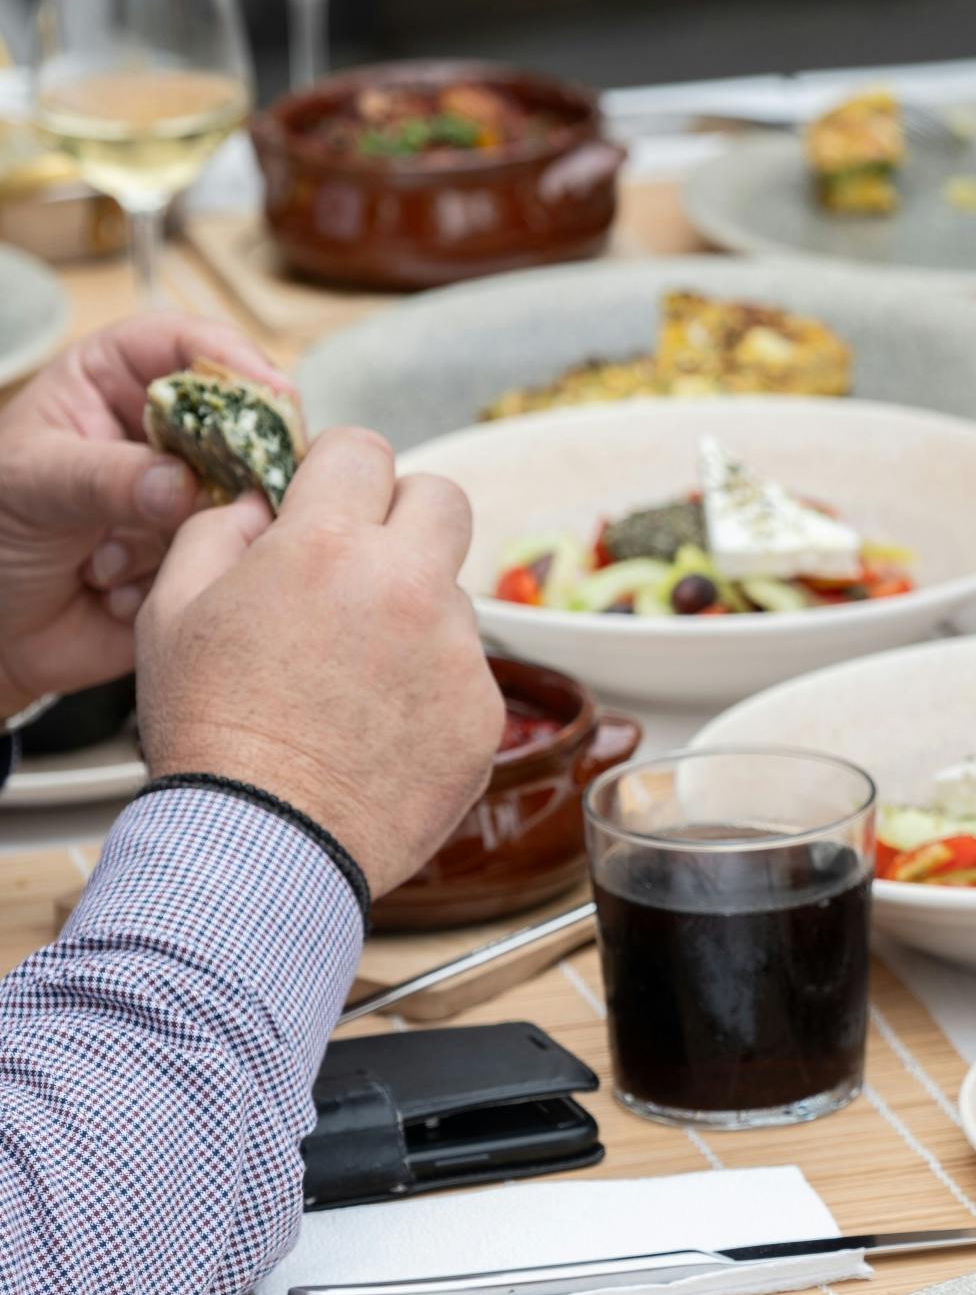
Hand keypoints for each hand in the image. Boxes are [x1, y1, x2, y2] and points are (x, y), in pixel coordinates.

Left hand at [0, 315, 294, 718]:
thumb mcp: (30, 486)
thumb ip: (106, 478)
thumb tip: (183, 484)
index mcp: (110, 382)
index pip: (181, 344)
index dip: (232, 361)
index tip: (273, 395)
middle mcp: (159, 433)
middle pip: (236, 419)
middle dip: (235, 459)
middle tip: (228, 492)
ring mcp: (189, 494)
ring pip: (240, 496)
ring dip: (182, 537)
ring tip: (104, 563)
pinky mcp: (205, 551)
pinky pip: (229, 557)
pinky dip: (182, 577)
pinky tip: (116, 593)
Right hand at [136, 427, 501, 896]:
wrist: (263, 845)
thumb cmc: (211, 733)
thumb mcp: (171, 612)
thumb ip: (215, 532)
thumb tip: (256, 502)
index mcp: (327, 546)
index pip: (364, 449)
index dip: (340, 471)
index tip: (328, 500)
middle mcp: (407, 586)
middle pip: (443, 500)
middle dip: (405, 516)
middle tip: (366, 561)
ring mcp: (456, 651)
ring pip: (453, 596)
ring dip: (414, 614)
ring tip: (353, 678)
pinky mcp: (484, 711)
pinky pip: (466, 672)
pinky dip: (431, 687)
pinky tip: (379, 727)